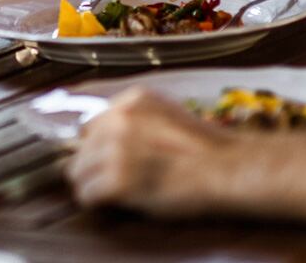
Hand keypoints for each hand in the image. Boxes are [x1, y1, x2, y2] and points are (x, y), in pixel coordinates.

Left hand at [67, 88, 234, 215]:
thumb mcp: (166, 114)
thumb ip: (134, 119)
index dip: (97, 146)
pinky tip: (112, 204)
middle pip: (80, 149)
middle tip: (108, 181)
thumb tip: (107, 138)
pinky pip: (87, 194)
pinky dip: (96, 202)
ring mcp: (116, 150)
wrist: (227, 169)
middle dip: (91, 166)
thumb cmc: (206, 149)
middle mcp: (119, 120)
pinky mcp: (118, 180)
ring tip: (111, 194)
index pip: (90, 125)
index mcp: (131, 101)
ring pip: (77, 172)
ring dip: (91, 185)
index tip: (105, 160)